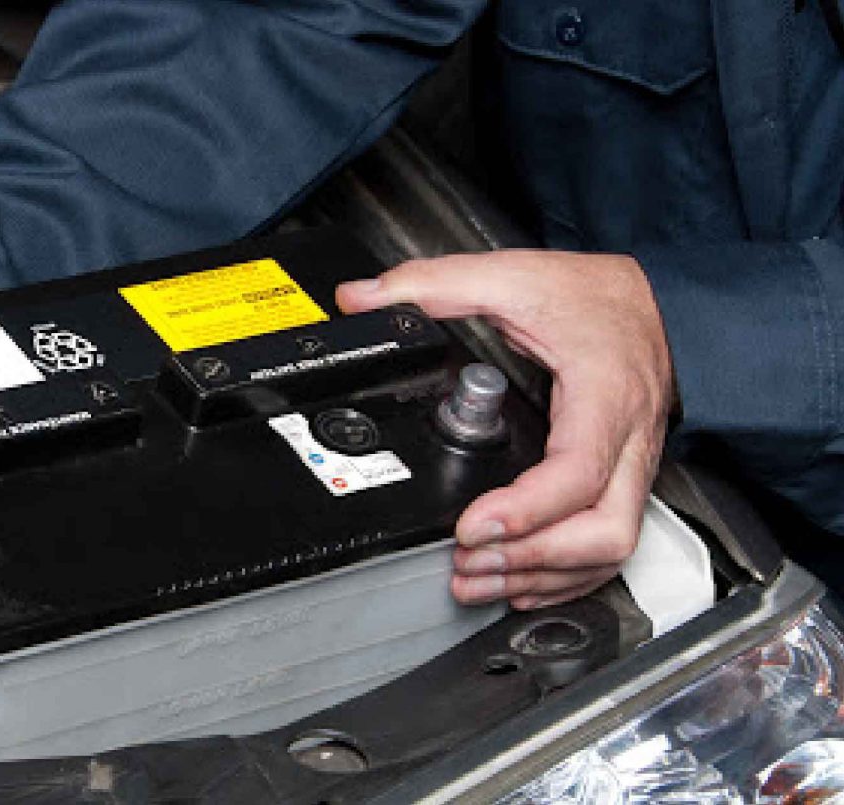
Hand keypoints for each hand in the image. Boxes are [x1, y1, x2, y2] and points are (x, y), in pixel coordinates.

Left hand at [336, 250, 673, 608]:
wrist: (658, 299)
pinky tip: (520, 580)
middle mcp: (629, 442)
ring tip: (478, 578)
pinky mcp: (627, 481)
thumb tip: (362, 299)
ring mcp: (634, 467)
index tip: (470, 525)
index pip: (577, 473)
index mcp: (604, 396)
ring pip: (611, 548)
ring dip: (543, 576)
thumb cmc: (598, 296)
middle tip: (467, 561)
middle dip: (533, 560)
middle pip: (605, 531)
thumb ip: (434, 284)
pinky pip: (611, 545)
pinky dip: (565, 573)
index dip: (525, 511)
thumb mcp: (513, 275)